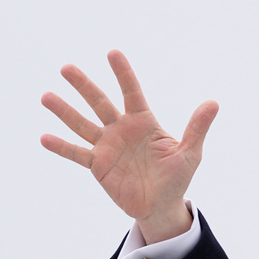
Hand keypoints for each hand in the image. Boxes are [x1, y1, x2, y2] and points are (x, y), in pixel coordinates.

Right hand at [41, 50, 218, 242]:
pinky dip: (62, 147)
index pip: (132, 92)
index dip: (123, 74)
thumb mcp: (190, 153)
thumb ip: (197, 127)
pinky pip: (78, 154)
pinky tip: (44, 137)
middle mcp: (122, 129)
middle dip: (84, 86)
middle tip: (66, 68)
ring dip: (65, 111)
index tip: (113, 53)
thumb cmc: (177, 177)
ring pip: (83, 124)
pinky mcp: (98, 166)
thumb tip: (214, 103)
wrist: (161, 205)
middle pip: (100, 103)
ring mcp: (107, 146)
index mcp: (144, 122)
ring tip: (46, 96)